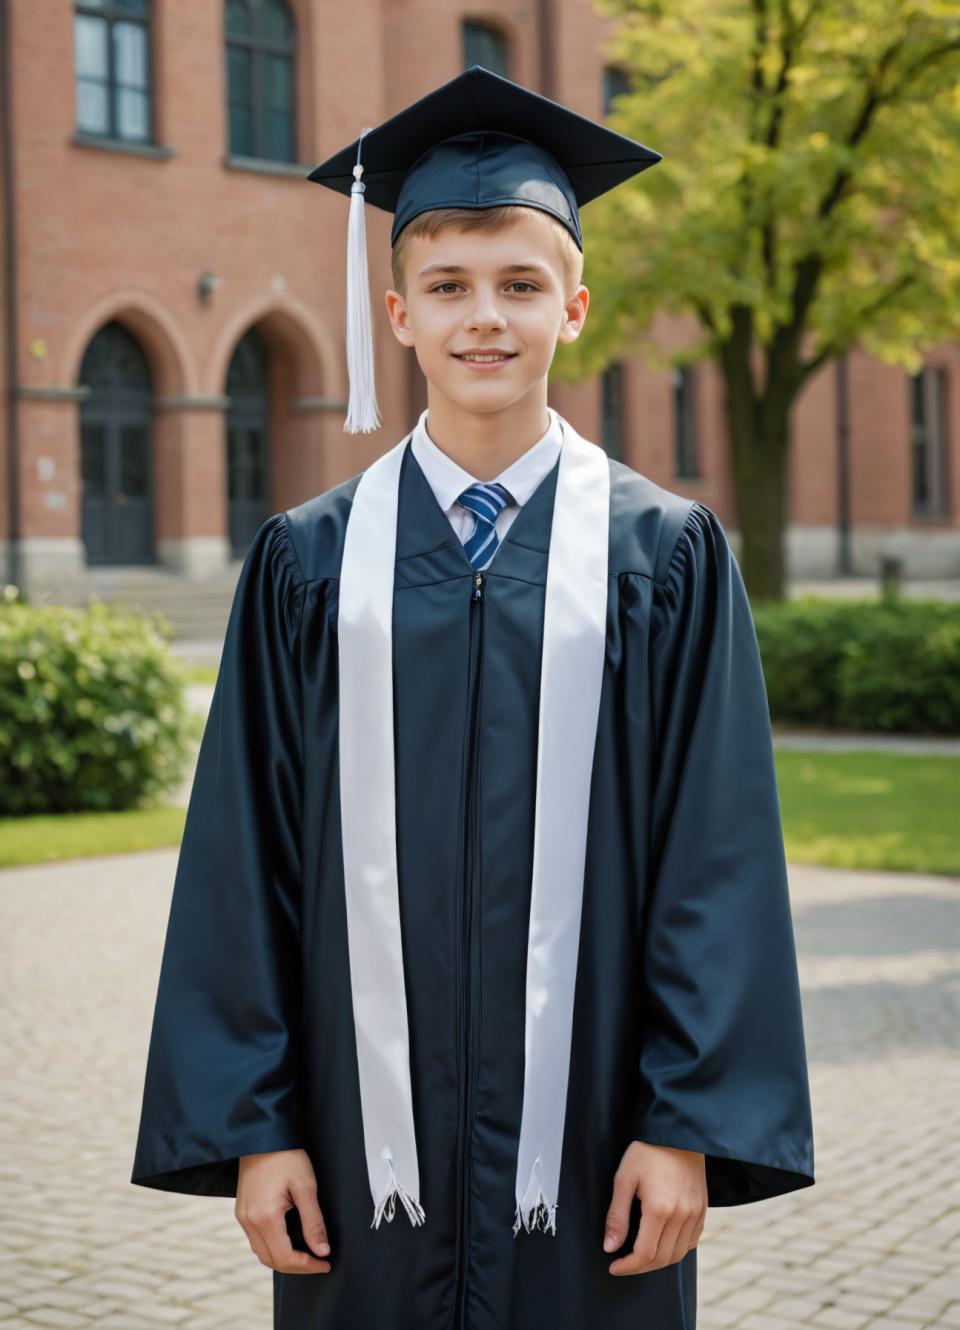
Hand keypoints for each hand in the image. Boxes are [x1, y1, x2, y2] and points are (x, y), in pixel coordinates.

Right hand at [236, 1148, 332, 1273]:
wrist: (262, 1136)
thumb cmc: (286, 1156)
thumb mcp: (306, 1186)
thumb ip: (313, 1222)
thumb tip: (322, 1251)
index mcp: (265, 1217)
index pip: (285, 1258)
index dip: (307, 1266)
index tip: (325, 1263)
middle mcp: (248, 1221)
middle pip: (271, 1260)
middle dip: (296, 1267)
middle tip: (318, 1261)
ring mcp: (242, 1217)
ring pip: (261, 1252)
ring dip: (283, 1259)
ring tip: (306, 1253)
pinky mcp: (241, 1210)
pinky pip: (256, 1239)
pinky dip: (272, 1246)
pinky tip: (288, 1239)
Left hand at [603, 1140, 706, 1275]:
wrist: (677, 1131)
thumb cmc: (647, 1151)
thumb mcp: (624, 1178)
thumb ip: (617, 1216)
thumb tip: (609, 1247)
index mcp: (660, 1208)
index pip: (645, 1254)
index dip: (628, 1267)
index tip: (614, 1266)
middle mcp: (682, 1215)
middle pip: (662, 1258)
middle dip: (640, 1267)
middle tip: (624, 1263)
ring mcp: (696, 1213)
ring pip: (678, 1254)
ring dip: (658, 1260)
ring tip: (640, 1255)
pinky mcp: (703, 1209)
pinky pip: (691, 1242)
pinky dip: (676, 1249)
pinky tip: (662, 1242)